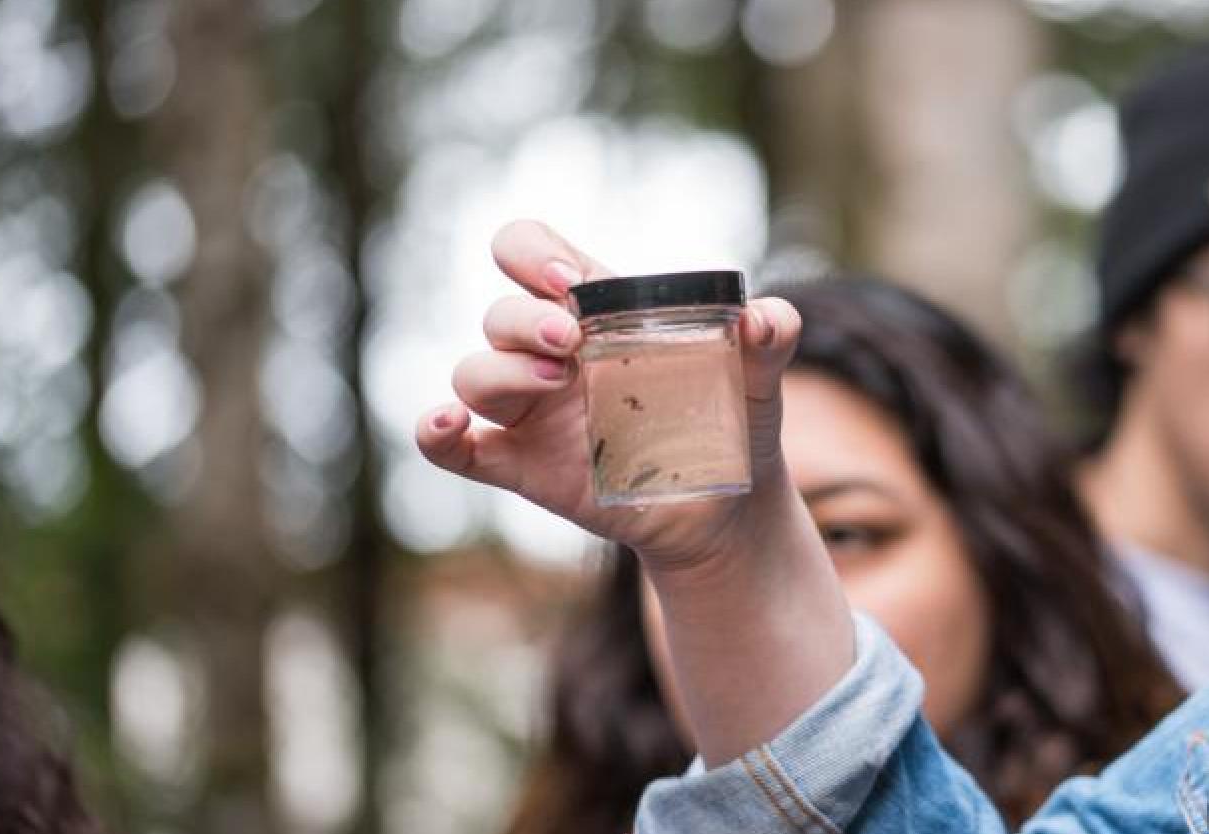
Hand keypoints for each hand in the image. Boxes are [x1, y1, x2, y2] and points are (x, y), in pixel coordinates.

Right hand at [414, 220, 805, 571]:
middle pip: (499, 316)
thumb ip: (772, 333)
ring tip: (559, 384)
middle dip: (525, 320)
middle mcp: (550, 354)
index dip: (531, 252)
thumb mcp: (758, 373)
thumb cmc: (732, 418)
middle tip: (572, 340)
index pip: (527, 251)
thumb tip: (765, 318)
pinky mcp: (521, 466)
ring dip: (502, 372)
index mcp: (592, 310)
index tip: (569, 278)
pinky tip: (447, 423)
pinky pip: (456, 449)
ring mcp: (530, 411)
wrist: (728, 505)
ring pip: (475, 374)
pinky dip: (436, 433)